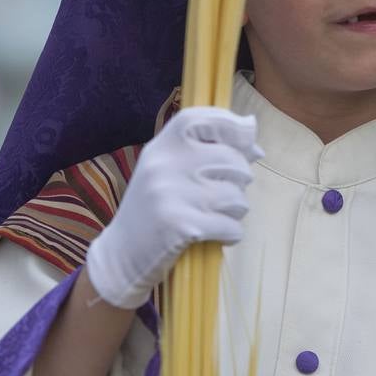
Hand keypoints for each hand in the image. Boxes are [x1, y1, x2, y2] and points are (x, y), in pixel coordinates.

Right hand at [85, 107, 261, 309]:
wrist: (121, 255)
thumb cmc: (154, 210)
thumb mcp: (169, 172)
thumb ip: (205, 152)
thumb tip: (254, 142)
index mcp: (161, 147)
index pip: (202, 119)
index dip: (231, 124)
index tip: (248, 138)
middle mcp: (164, 165)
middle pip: (232, 161)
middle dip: (241, 180)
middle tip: (227, 195)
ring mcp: (171, 195)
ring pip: (236, 196)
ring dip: (236, 210)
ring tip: (217, 216)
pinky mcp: (181, 226)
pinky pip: (230, 226)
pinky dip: (231, 234)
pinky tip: (217, 235)